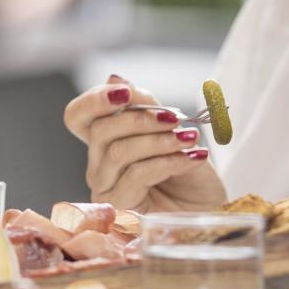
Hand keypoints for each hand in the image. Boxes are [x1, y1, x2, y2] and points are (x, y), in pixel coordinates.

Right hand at [64, 74, 227, 210]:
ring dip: (159, 140)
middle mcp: (98, 165)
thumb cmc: (190, 173)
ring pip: (119, 152)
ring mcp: (106, 189)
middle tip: (174, 117)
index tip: (127, 92)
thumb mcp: (172, 131)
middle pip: (100, 131)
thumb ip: (145, 107)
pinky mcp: (121, 209)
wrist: (210, 209)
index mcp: (105, 142)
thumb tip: (113, 78)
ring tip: (190, 138)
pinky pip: (138, 175)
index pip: (78, 116)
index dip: (94, 100)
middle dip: (139, 117)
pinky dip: (169, 161)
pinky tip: (193, 157)